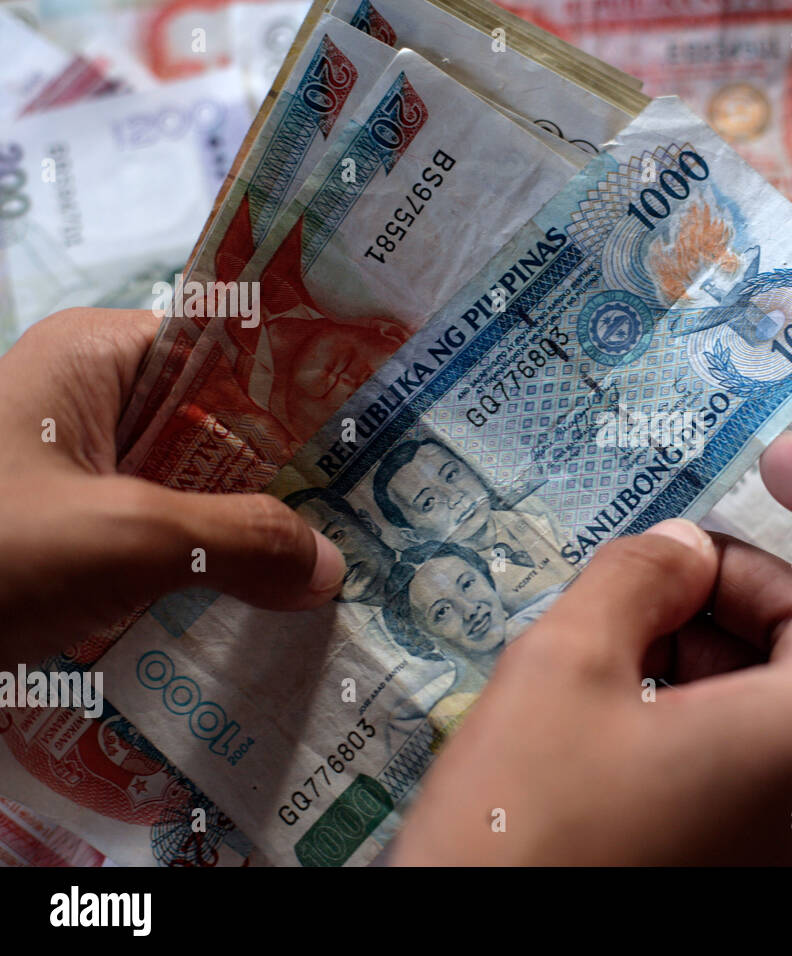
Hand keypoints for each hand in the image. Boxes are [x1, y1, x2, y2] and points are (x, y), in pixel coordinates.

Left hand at [0, 309, 343, 669]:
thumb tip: (331, 568)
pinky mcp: (66, 530)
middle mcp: (93, 397)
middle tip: (376, 528)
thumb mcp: (119, 539)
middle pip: (222, 428)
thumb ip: (239, 541)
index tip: (382, 446)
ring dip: (248, 537)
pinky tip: (257, 609)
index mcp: (101, 352)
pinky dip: (203, 572)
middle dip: (288, 483)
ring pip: (194, 492)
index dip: (311, 394)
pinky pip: (159, 539)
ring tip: (332, 577)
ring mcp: (77, 468)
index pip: (237, 350)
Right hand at [393, 432, 791, 864]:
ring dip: (716, 649)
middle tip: (640, 584)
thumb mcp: (560, 670)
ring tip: (613, 656)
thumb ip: (639, 574)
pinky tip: (625, 719)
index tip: (779, 464)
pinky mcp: (783, 877)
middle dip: (738, 585)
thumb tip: (684, 553)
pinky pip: (777, 762)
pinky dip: (717, 713)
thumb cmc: (526, 844)